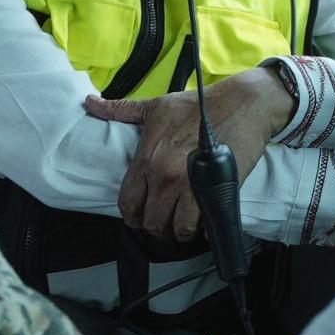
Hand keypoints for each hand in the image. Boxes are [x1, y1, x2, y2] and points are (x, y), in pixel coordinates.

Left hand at [84, 67, 296, 241]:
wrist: (244, 104)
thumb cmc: (201, 105)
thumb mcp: (157, 106)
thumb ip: (122, 110)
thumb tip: (91, 103)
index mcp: (147, 159)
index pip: (128, 203)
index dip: (132, 215)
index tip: (141, 215)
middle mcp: (165, 176)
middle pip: (152, 222)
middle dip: (158, 225)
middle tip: (167, 221)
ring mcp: (191, 187)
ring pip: (178, 229)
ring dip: (181, 230)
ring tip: (186, 225)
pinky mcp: (216, 192)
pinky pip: (204, 225)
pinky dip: (205, 229)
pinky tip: (206, 222)